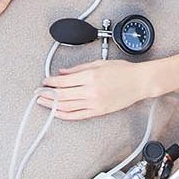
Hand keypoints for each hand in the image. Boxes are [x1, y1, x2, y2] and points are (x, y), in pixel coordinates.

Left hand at [37, 59, 155, 119]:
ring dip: (52, 105)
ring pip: (67, 106)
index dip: (51, 83)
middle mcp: (91, 91)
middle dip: (48, 94)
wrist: (139, 82)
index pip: (63, 82)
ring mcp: (94, 103)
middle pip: (62, 95)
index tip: (44, 82)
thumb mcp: (98, 63)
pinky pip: (77, 115)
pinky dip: (64, 115)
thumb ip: (78, 69)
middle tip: (38, 93)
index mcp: (90, 77)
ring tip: (43, 102)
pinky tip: (57, 112)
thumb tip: (62, 73)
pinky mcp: (98, 111)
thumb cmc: (123, 71)